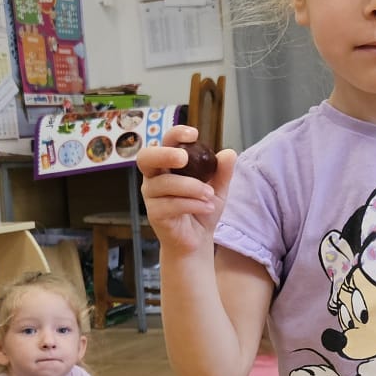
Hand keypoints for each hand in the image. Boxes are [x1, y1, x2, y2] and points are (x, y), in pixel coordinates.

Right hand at [138, 128, 235, 257]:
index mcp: (167, 165)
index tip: (194, 134)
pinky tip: (207, 208)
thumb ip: (223, 171)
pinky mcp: (154, 214)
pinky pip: (170, 204)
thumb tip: (230, 153)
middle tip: (183, 158)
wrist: (197, 240)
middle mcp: (154, 177)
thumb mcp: (218, 188)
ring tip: (210, 195)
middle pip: (146, 158)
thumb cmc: (201, 209)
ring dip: (191, 187)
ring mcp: (151, 196)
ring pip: (164, 183)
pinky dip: (192, 204)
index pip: (164, 142)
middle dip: (164, 154)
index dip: (175, 134)